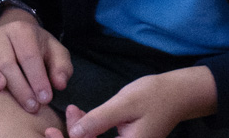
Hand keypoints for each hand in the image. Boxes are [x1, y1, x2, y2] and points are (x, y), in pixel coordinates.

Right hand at [0, 8, 71, 113]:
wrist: (14, 34)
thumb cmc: (36, 48)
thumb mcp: (55, 53)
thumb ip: (61, 67)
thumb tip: (59, 84)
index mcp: (22, 31)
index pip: (29, 56)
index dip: (38, 79)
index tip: (45, 98)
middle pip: (6, 60)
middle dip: (19, 86)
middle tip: (31, 106)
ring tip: (0, 89)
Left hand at [46, 66, 216, 137]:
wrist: (178, 94)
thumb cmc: (154, 96)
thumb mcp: (124, 104)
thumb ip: (99, 120)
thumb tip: (74, 134)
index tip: (51, 133)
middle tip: (57, 124)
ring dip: (78, 133)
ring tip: (73, 111)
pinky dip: (87, 131)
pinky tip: (79, 115)